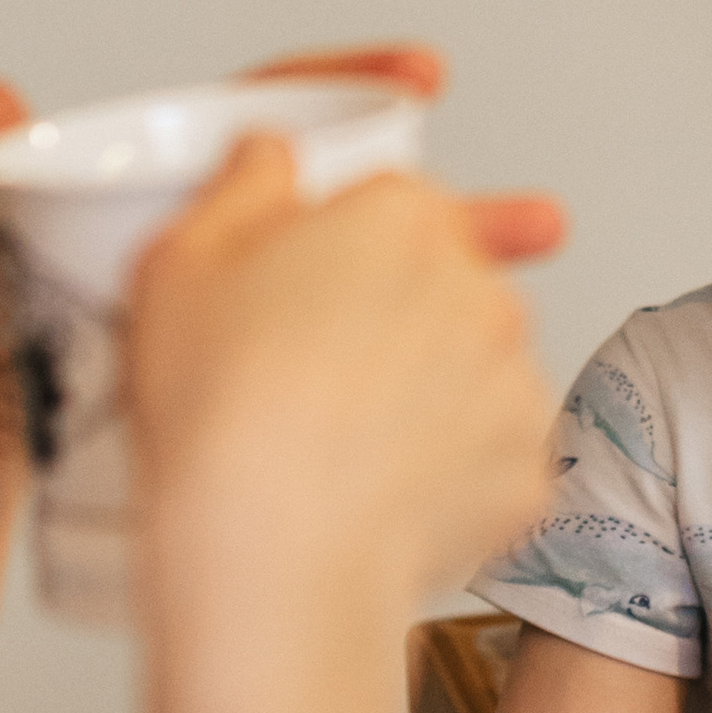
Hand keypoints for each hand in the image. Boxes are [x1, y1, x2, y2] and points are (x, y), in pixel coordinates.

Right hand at [127, 137, 562, 612]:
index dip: (351, 251)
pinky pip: (492, 459)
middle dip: (398, 320)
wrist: (274, 555)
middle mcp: (478, 287)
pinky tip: (381, 494)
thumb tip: (272, 157)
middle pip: (448, 285)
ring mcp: (515, 380)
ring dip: (431, 396)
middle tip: (321, 377)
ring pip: (477, 373)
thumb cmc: (222, 415)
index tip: (320, 290)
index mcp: (401, 218)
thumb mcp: (182, 262)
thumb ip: (242, 189)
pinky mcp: (528, 468)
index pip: (398, 206)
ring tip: (344, 446)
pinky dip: (450, 474)